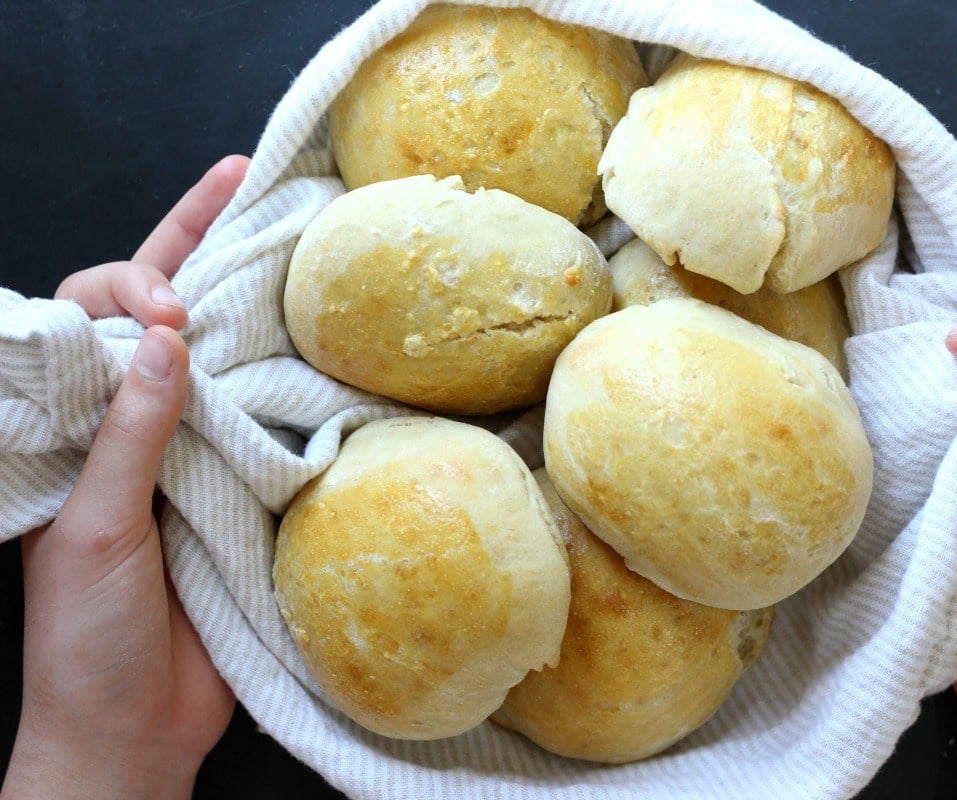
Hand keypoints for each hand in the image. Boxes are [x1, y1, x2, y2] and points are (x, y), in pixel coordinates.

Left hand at [1, 155, 249, 799]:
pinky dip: (295, 381)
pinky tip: (325, 344)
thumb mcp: (95, 528)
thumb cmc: (83, 637)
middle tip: (242, 181)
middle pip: (166, 316)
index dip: (130, 285)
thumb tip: (163, 340)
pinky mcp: (246, 490)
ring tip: (290, 236)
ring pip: (224, 358)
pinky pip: (270, 421)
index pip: (93, 318)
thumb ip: (128, 434)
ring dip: (253, 300)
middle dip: (198, 243)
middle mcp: (139, 426)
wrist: (136, 729)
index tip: (170, 302)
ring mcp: (196, 454)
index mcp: (80, 428)